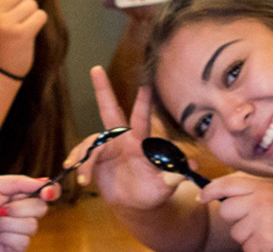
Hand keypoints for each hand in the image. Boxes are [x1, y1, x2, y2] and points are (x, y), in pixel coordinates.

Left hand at [0, 175, 55, 251]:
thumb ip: (19, 182)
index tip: (47, 192)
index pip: (46, 193)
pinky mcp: (14, 248)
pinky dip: (4, 236)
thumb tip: (44, 182)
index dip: (52, 192)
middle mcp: (22, 213)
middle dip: (19, 208)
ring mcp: (18, 231)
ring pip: (31, 227)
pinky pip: (22, 241)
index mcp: (19, 195)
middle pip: (41, 209)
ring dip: (7, 223)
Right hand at [74, 66, 183, 209]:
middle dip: (103, 89)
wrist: (135, 203)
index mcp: (140, 142)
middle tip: (96, 69)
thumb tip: (193, 164)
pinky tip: (79, 178)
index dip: (143, 103)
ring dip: (85, 159)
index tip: (145, 85)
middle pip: (109, 110)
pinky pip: (82, 157)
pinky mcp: (94, 158)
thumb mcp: (165, 184)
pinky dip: (79, 166)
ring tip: (83, 177)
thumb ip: (174, 174)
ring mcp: (106, 147)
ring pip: (91, 143)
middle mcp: (121, 139)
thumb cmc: (153, 190)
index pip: (141, 119)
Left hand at [202, 175, 272, 251]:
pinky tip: (271, 243)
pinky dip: (255, 249)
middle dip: (236, 220)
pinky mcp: (265, 240)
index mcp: (262, 188)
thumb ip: (246, 193)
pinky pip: (245, 247)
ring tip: (268, 232)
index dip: (210, 190)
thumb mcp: (272, 196)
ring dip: (247, 237)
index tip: (201, 197)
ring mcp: (263, 221)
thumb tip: (210, 194)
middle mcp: (261, 201)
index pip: (227, 184)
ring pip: (235, 232)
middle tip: (256, 222)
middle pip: (226, 211)